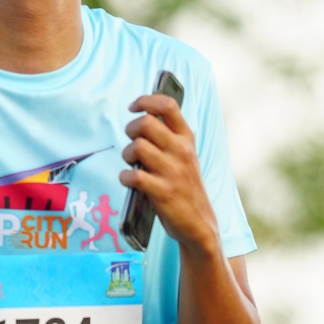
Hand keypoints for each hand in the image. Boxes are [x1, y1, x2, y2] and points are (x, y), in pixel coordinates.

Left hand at [121, 93, 218, 254]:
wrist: (198, 222)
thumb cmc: (184, 185)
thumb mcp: (184, 155)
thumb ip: (168, 136)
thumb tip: (143, 116)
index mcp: (186, 138)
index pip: (168, 106)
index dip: (146, 101)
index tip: (134, 107)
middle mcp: (181, 151)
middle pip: (145, 123)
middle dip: (130, 129)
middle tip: (132, 142)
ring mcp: (173, 171)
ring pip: (137, 147)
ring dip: (127, 154)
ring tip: (131, 164)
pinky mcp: (163, 192)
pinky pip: (133, 176)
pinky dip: (125, 177)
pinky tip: (129, 181)